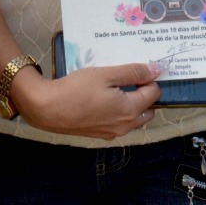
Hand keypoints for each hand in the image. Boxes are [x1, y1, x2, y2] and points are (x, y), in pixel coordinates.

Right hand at [8, 61, 161, 140]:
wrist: (48, 109)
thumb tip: (157, 70)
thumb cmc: (77, 88)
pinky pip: (119, 123)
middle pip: (148, 110)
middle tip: (128, 79)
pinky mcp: (100, 135)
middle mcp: (126, 126)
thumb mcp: (106, 74)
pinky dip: (118, 112)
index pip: (154, 94)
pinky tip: (102, 100)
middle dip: (144, 95)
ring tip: (115, 88)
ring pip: (134, 119)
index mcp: (131, 110)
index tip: (135, 69)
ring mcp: (113, 133)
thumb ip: (133, 72)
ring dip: (132, 105)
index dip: (148, 79)